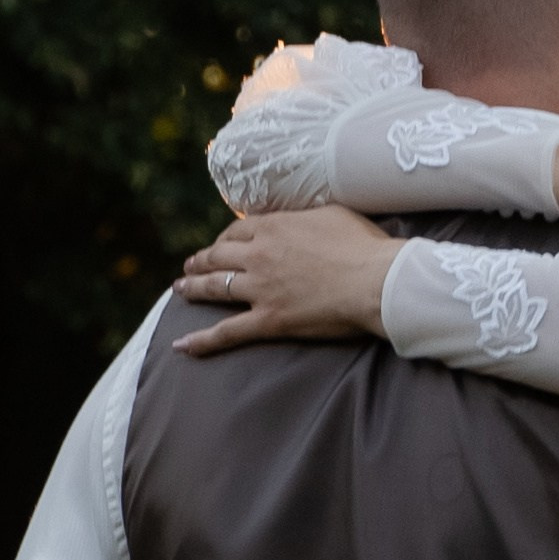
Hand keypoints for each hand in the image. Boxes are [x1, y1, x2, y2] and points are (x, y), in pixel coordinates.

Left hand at [170, 206, 401, 356]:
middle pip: (218, 256)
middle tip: (191, 266)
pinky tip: (181, 345)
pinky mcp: (269, 320)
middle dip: (201, 260)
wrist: (377, 281)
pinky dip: (202, 340)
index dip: (224, 238)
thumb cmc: (366, 247)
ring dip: (193, 288)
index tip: (221, 244)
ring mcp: (261, 289)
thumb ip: (307, 216)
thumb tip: (299, 219)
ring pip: (216, 287)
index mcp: (275, 227)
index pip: (237, 231)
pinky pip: (227, 332)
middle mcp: (260, 255)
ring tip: (181, 289)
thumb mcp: (335, 214)